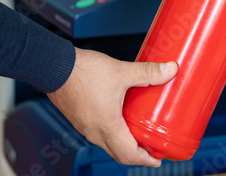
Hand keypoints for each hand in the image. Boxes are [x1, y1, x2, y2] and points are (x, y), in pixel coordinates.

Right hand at [47, 47, 177, 165]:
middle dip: (138, 155)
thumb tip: (170, 70)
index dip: (146, 159)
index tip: (158, 159)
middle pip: (119, 154)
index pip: (129, 154)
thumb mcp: (121, 71)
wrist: (54, 66)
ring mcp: (85, 127)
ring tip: (141, 134)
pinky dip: (114, 134)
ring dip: (125, 144)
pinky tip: (122, 120)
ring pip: (109, 145)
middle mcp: (95, 131)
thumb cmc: (82, 72)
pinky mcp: (80, 119)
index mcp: (107, 125)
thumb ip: (147, 72)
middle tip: (154, 149)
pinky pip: (100, 134)